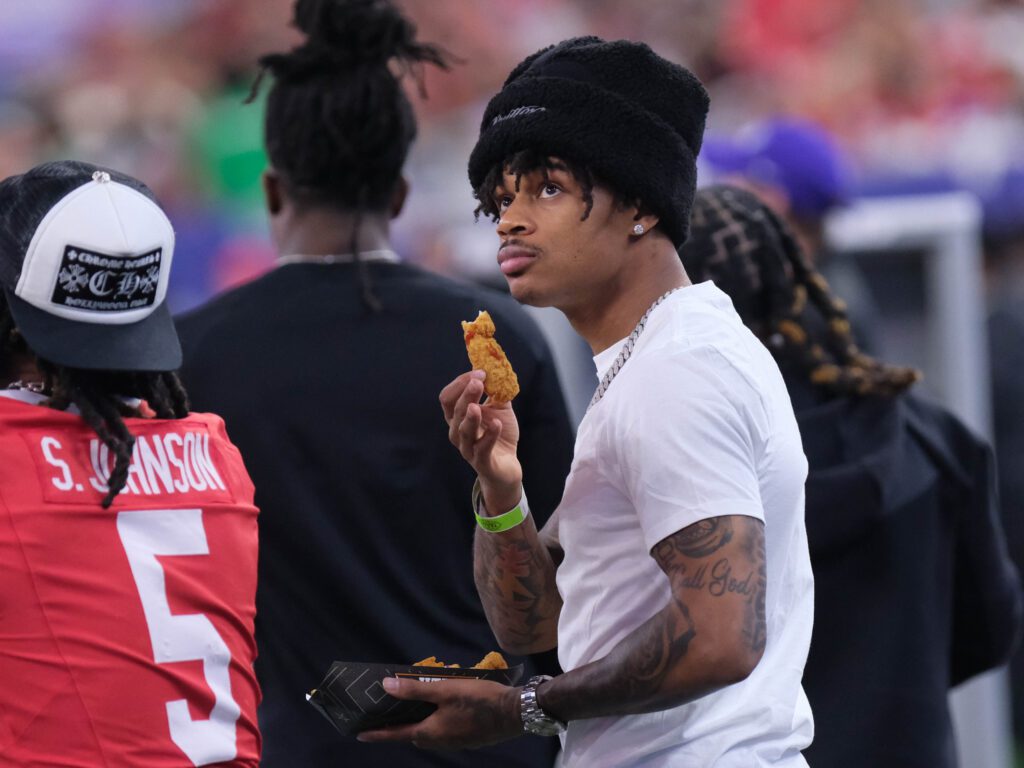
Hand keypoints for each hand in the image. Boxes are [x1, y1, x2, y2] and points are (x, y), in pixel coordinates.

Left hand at [357, 676, 522, 749]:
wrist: (516, 712)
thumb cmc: (479, 700)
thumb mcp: (445, 690)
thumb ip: (415, 689)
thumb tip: (386, 687)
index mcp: (431, 732)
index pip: (397, 734)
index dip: (377, 733)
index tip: (359, 733)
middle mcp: (441, 742)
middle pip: (414, 735)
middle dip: (401, 726)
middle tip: (391, 712)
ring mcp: (456, 742)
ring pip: (431, 734)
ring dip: (421, 723)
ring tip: (417, 706)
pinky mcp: (469, 738)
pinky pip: (445, 732)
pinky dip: (437, 722)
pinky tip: (444, 708)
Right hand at [440, 371, 522, 510]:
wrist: (507, 466)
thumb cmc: (498, 434)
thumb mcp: (499, 408)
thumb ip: (496, 391)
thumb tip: (496, 369)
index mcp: (457, 417)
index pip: (448, 397)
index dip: (460, 383)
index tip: (479, 372)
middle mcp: (457, 432)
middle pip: (455, 411)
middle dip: (465, 395)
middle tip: (478, 381)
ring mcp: (467, 448)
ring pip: (463, 431)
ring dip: (470, 417)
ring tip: (477, 406)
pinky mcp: (481, 462)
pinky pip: (482, 448)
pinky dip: (489, 436)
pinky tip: (497, 425)